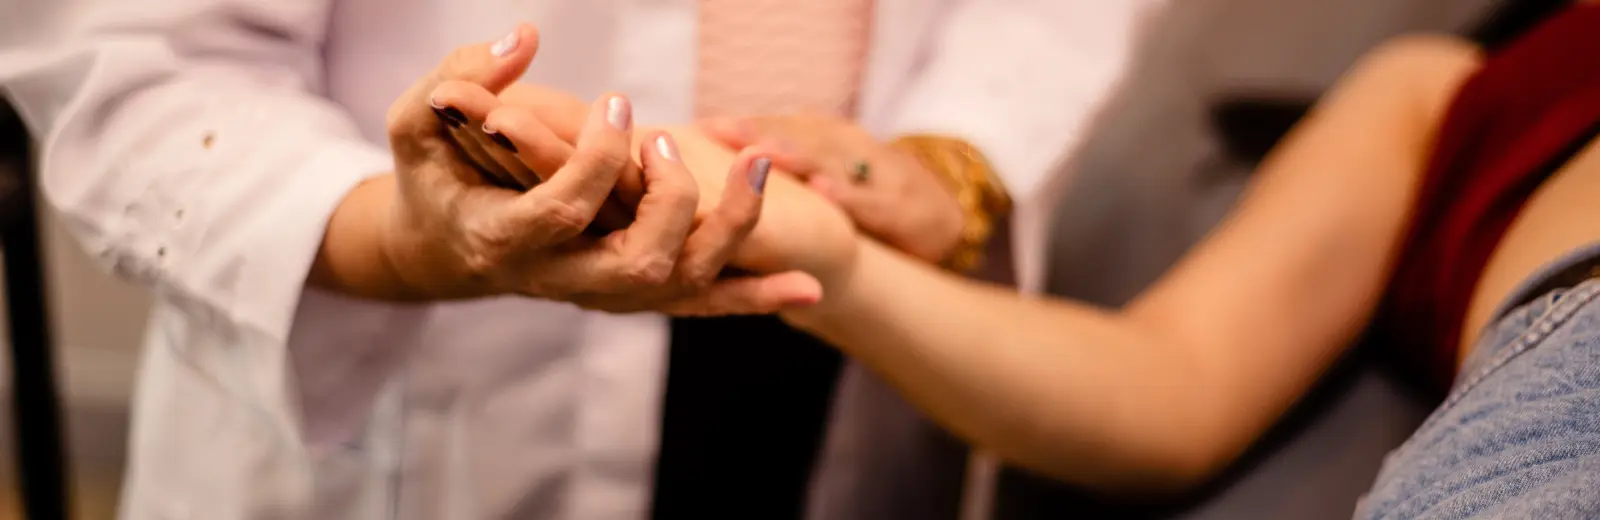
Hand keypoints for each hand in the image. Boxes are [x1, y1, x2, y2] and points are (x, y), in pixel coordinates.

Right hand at [367, 24, 820, 313]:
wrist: (449, 248)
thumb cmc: (433, 179)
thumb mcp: (416, 126)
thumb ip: (460, 80)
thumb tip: (523, 37)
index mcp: (503, 241)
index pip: (560, 213)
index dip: (595, 160)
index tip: (616, 102)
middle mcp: (560, 281)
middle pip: (638, 265)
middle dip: (669, 199)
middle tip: (664, 137)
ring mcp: (604, 294)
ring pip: (682, 285)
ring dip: (730, 228)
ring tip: (759, 163)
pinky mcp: (635, 294)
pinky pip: (703, 305)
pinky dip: (756, 298)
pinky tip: (807, 287)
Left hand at [700, 114, 965, 263]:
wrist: (940, 225)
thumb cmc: (861, 202)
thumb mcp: (820, 179)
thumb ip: (776, 173)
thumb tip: (708, 173)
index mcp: (824, 139)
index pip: (777, 126)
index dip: (741, 126)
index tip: (700, 128)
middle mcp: (850, 147)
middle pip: (800, 135)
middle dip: (762, 133)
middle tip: (723, 133)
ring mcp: (880, 173)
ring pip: (836, 159)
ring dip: (800, 154)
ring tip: (765, 154)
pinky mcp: (907, 207)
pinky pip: (874, 200)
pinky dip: (850, 196)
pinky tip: (825, 192)